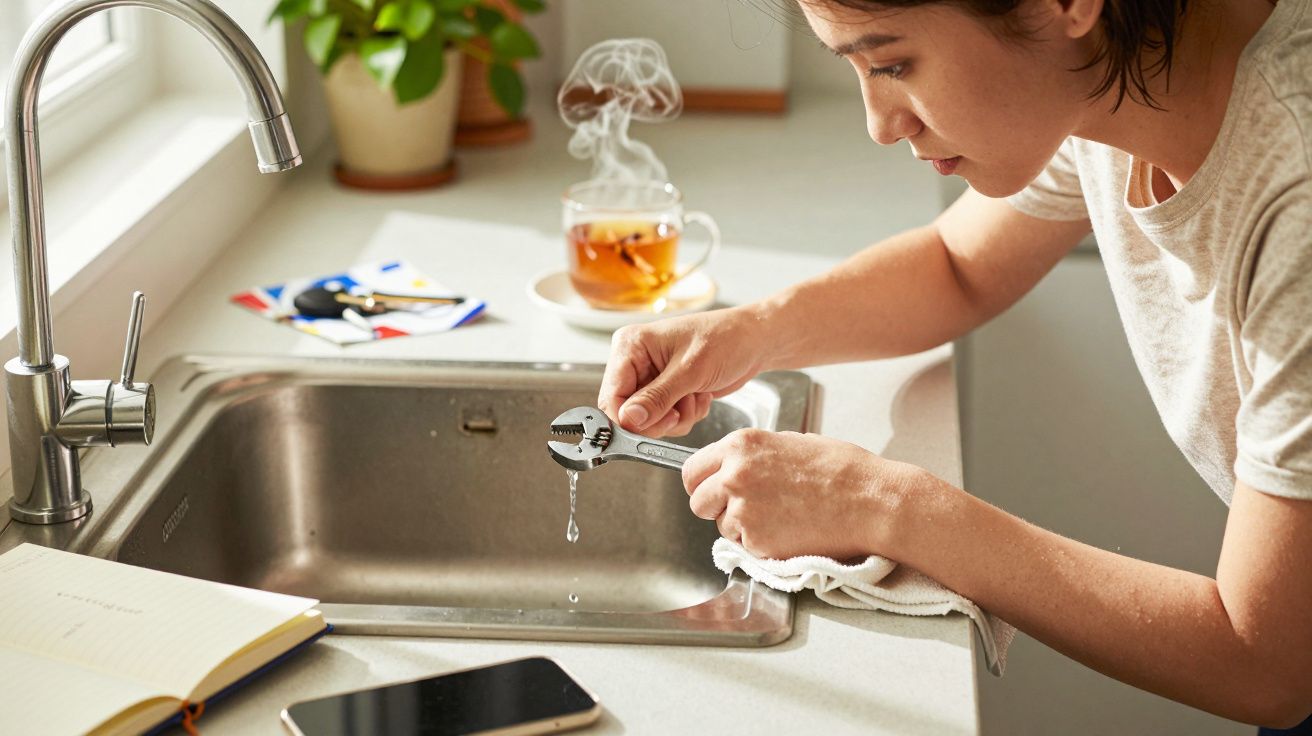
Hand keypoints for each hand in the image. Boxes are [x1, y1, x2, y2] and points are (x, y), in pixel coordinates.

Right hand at [598, 305, 768, 436]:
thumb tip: (629, 419)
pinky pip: (666, 419)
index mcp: (632, 345)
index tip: (649, 428)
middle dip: (658, 419)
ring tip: (696, 396)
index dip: (627, 418)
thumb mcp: (690, 371)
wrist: (755, 341)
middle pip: (628, 412)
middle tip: (680, 412)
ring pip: (649, 419)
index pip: (612, 394)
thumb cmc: (726, 340)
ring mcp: (652, 377)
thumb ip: (657, 397)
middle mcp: (637, 361)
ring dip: (677, 417)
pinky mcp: (668, 390)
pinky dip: (686, 415)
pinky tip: (700, 395)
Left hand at [682, 428, 921, 559]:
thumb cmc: (841, 469)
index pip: (692, 469)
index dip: (701, 482)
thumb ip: (753, 454)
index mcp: (741, 446)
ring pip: (721, 526)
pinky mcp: (757, 542)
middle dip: (715, 506)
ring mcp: (744, 511)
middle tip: (743, 507)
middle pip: (698, 501)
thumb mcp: (789, 442)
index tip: (707, 488)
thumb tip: (735, 465)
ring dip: (740, 526)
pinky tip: (788, 529)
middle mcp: (735, 476)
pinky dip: (760, 543)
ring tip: (778, 516)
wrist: (869, 501)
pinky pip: (745, 546)